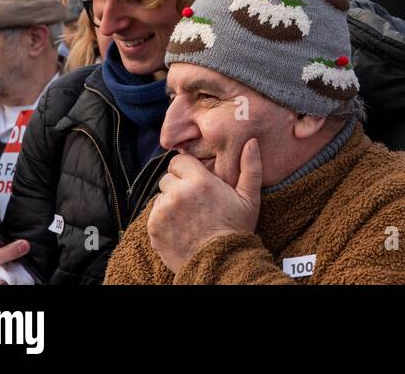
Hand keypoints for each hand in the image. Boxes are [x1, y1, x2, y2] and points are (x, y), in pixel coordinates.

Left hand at [147, 140, 261, 273]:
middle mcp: (178, 193)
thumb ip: (250, 167)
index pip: (179, 161)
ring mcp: (163, 211)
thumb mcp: (249, 198)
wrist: (219, 263)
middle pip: (168, 178)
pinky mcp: (153, 227)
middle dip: (178, 186)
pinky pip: (154, 214)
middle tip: (194, 201)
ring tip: (188, 216)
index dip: (187, 169)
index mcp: (199, 181)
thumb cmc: (236, 229)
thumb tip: (251, 141)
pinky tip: (180, 227)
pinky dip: (163, 219)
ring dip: (170, 202)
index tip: (196, 180)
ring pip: (160, 197)